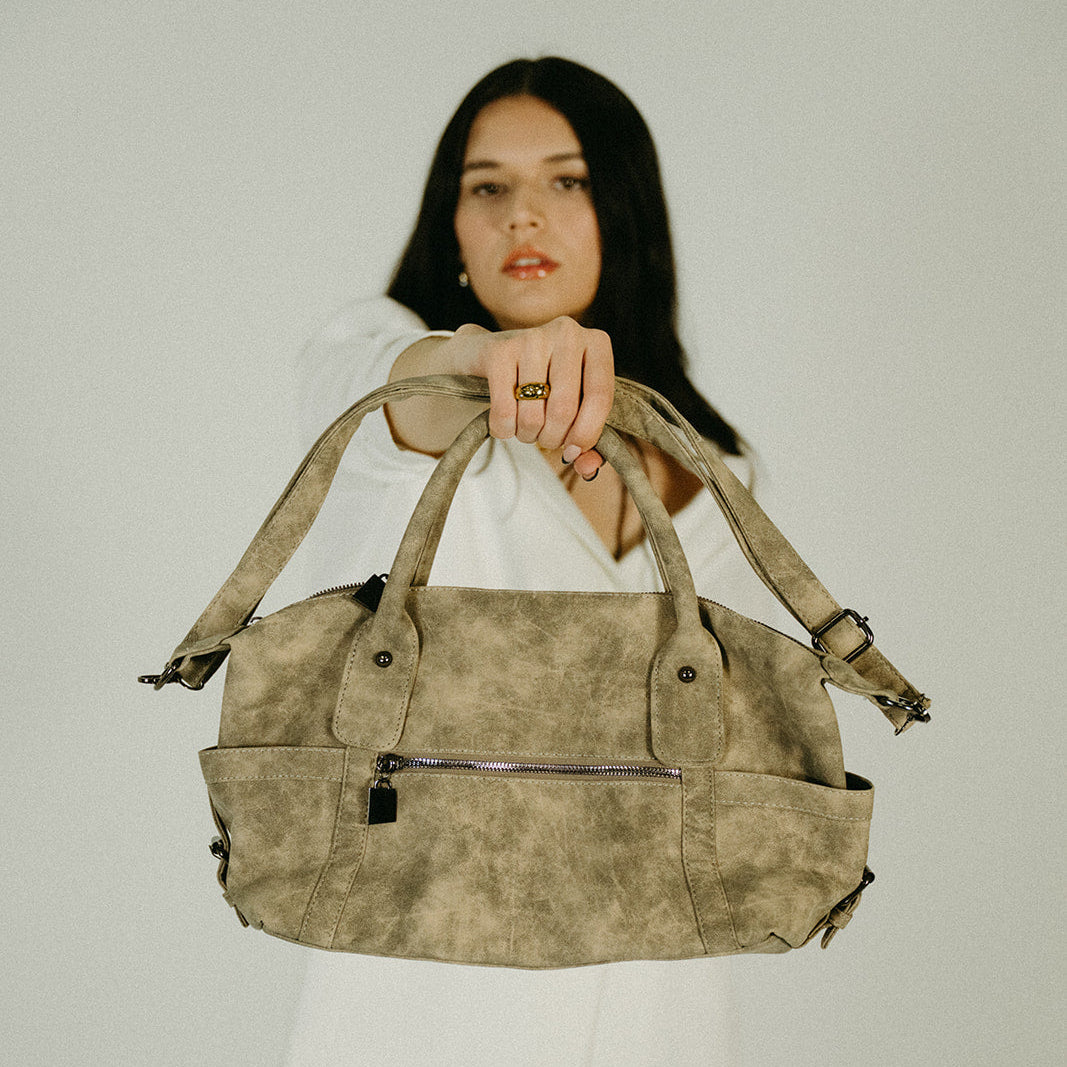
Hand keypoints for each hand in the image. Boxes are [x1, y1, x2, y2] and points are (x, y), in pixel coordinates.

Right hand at [455, 316, 613, 478]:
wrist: (488, 354)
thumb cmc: (542, 383)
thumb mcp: (574, 405)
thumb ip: (588, 441)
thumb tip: (587, 468)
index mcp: (596, 343)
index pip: (600, 397)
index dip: (588, 434)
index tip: (573, 451)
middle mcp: (567, 333)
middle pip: (565, 409)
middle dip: (553, 438)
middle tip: (546, 438)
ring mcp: (531, 338)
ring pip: (533, 415)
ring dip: (527, 435)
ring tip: (526, 427)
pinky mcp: (499, 351)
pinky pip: (505, 411)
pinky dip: (504, 430)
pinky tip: (505, 424)